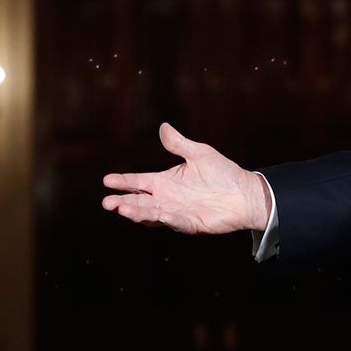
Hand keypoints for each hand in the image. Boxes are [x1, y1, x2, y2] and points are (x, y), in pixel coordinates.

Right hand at [101, 122, 271, 234]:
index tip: (106, 180)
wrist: (244, 193)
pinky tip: (159, 215)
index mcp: (166, 182)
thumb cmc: (222, 173)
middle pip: (139, 201)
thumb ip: (179, 144)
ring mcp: (177, 213)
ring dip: (138, 212)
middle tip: (107, 202)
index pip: (139, 182)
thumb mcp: (199, 153)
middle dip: (122, 201)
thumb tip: (163, 126)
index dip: (123, 181)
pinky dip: (168, 220)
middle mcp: (167, 199)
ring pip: (152, 214)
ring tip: (123, 209)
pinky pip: (177, 222)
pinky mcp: (191, 224)